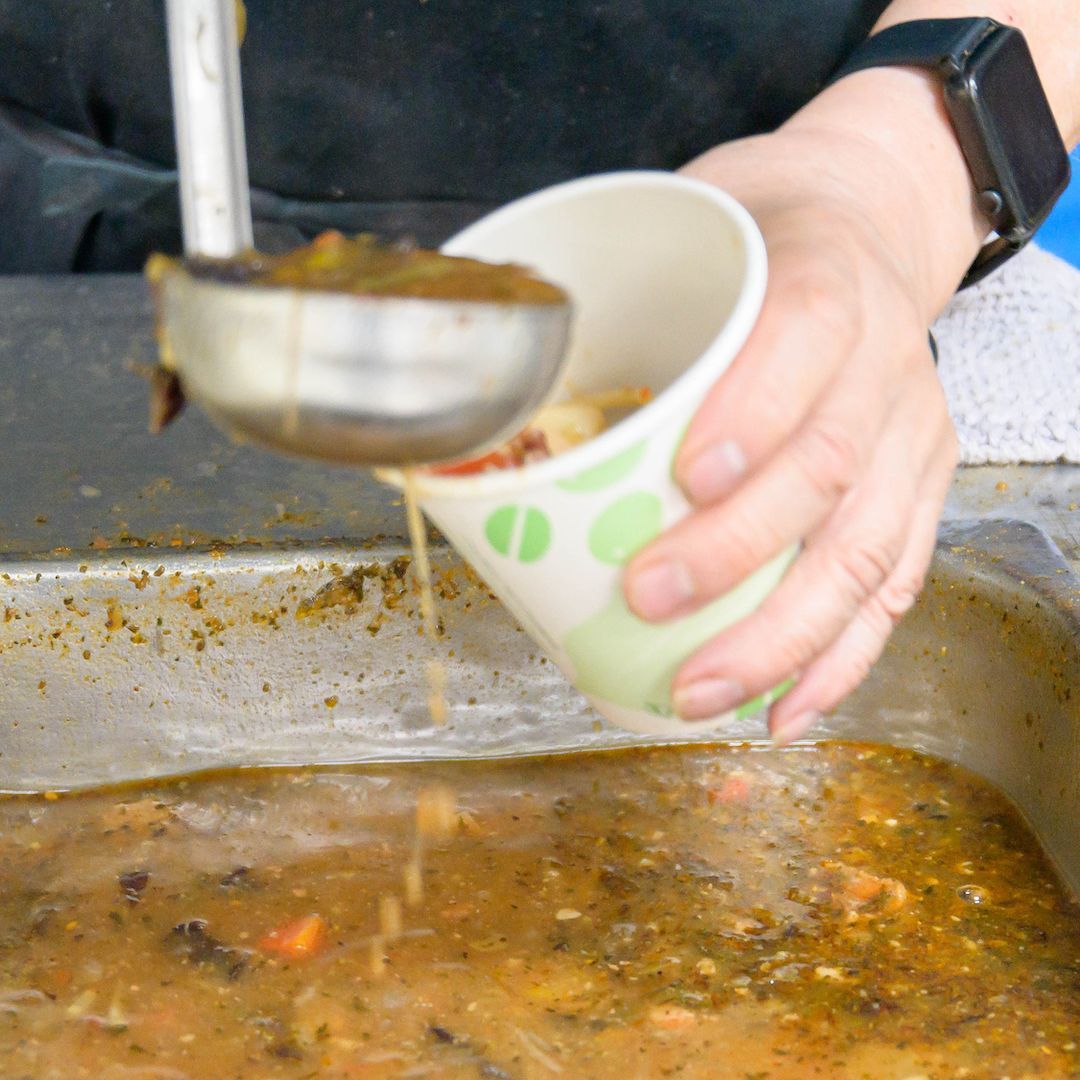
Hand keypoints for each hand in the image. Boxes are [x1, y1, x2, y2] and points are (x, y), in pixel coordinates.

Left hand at [622, 125, 960, 742]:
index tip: (682, 478)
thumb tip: (489, 356)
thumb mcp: (700, 208)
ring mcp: (911, 432)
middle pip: (827, 465)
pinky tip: (785, 707)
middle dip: (736, 549)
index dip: (751, 415)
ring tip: (705, 691)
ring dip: (782, 635)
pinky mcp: (921, 488)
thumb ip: (619, 275)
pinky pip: (892, 585)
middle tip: (650, 599)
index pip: (803, 339)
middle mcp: (882, 360)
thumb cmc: (767, 233)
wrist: (871, 221)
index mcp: (824, 279)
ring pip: (862, 548)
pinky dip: (839, 658)